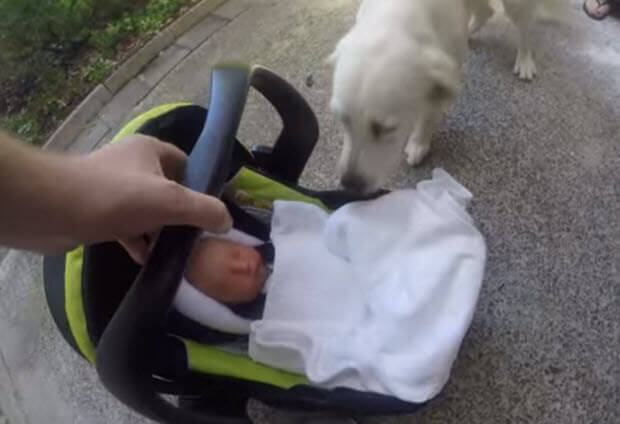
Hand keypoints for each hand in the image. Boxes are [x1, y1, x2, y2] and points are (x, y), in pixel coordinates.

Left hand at [73, 135, 231, 262]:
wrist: (54, 210)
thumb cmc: (118, 197)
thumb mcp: (171, 202)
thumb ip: (205, 210)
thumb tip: (227, 221)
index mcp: (150, 150)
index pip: (186, 163)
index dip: (201, 185)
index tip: (211, 210)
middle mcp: (131, 164)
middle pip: (168, 188)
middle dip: (181, 213)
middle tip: (197, 236)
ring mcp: (113, 187)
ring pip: (147, 209)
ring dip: (160, 230)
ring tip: (177, 251)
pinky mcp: (98, 209)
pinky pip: (127, 225)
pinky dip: (138, 241)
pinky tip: (147, 260)